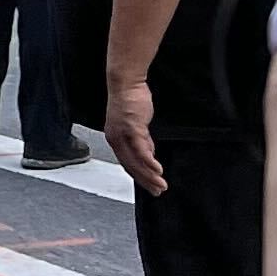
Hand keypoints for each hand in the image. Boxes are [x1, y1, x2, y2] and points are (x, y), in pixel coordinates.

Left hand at [103, 76, 166, 197]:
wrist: (126, 83)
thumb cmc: (131, 100)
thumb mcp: (137, 124)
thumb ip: (143, 140)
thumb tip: (149, 154)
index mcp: (116, 139)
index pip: (127, 163)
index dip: (139, 177)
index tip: (149, 186)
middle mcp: (116, 140)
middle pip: (131, 167)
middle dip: (145, 182)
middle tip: (157, 191)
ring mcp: (123, 135)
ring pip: (136, 162)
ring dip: (149, 176)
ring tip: (160, 185)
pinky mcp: (132, 129)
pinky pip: (141, 150)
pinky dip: (149, 162)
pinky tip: (158, 170)